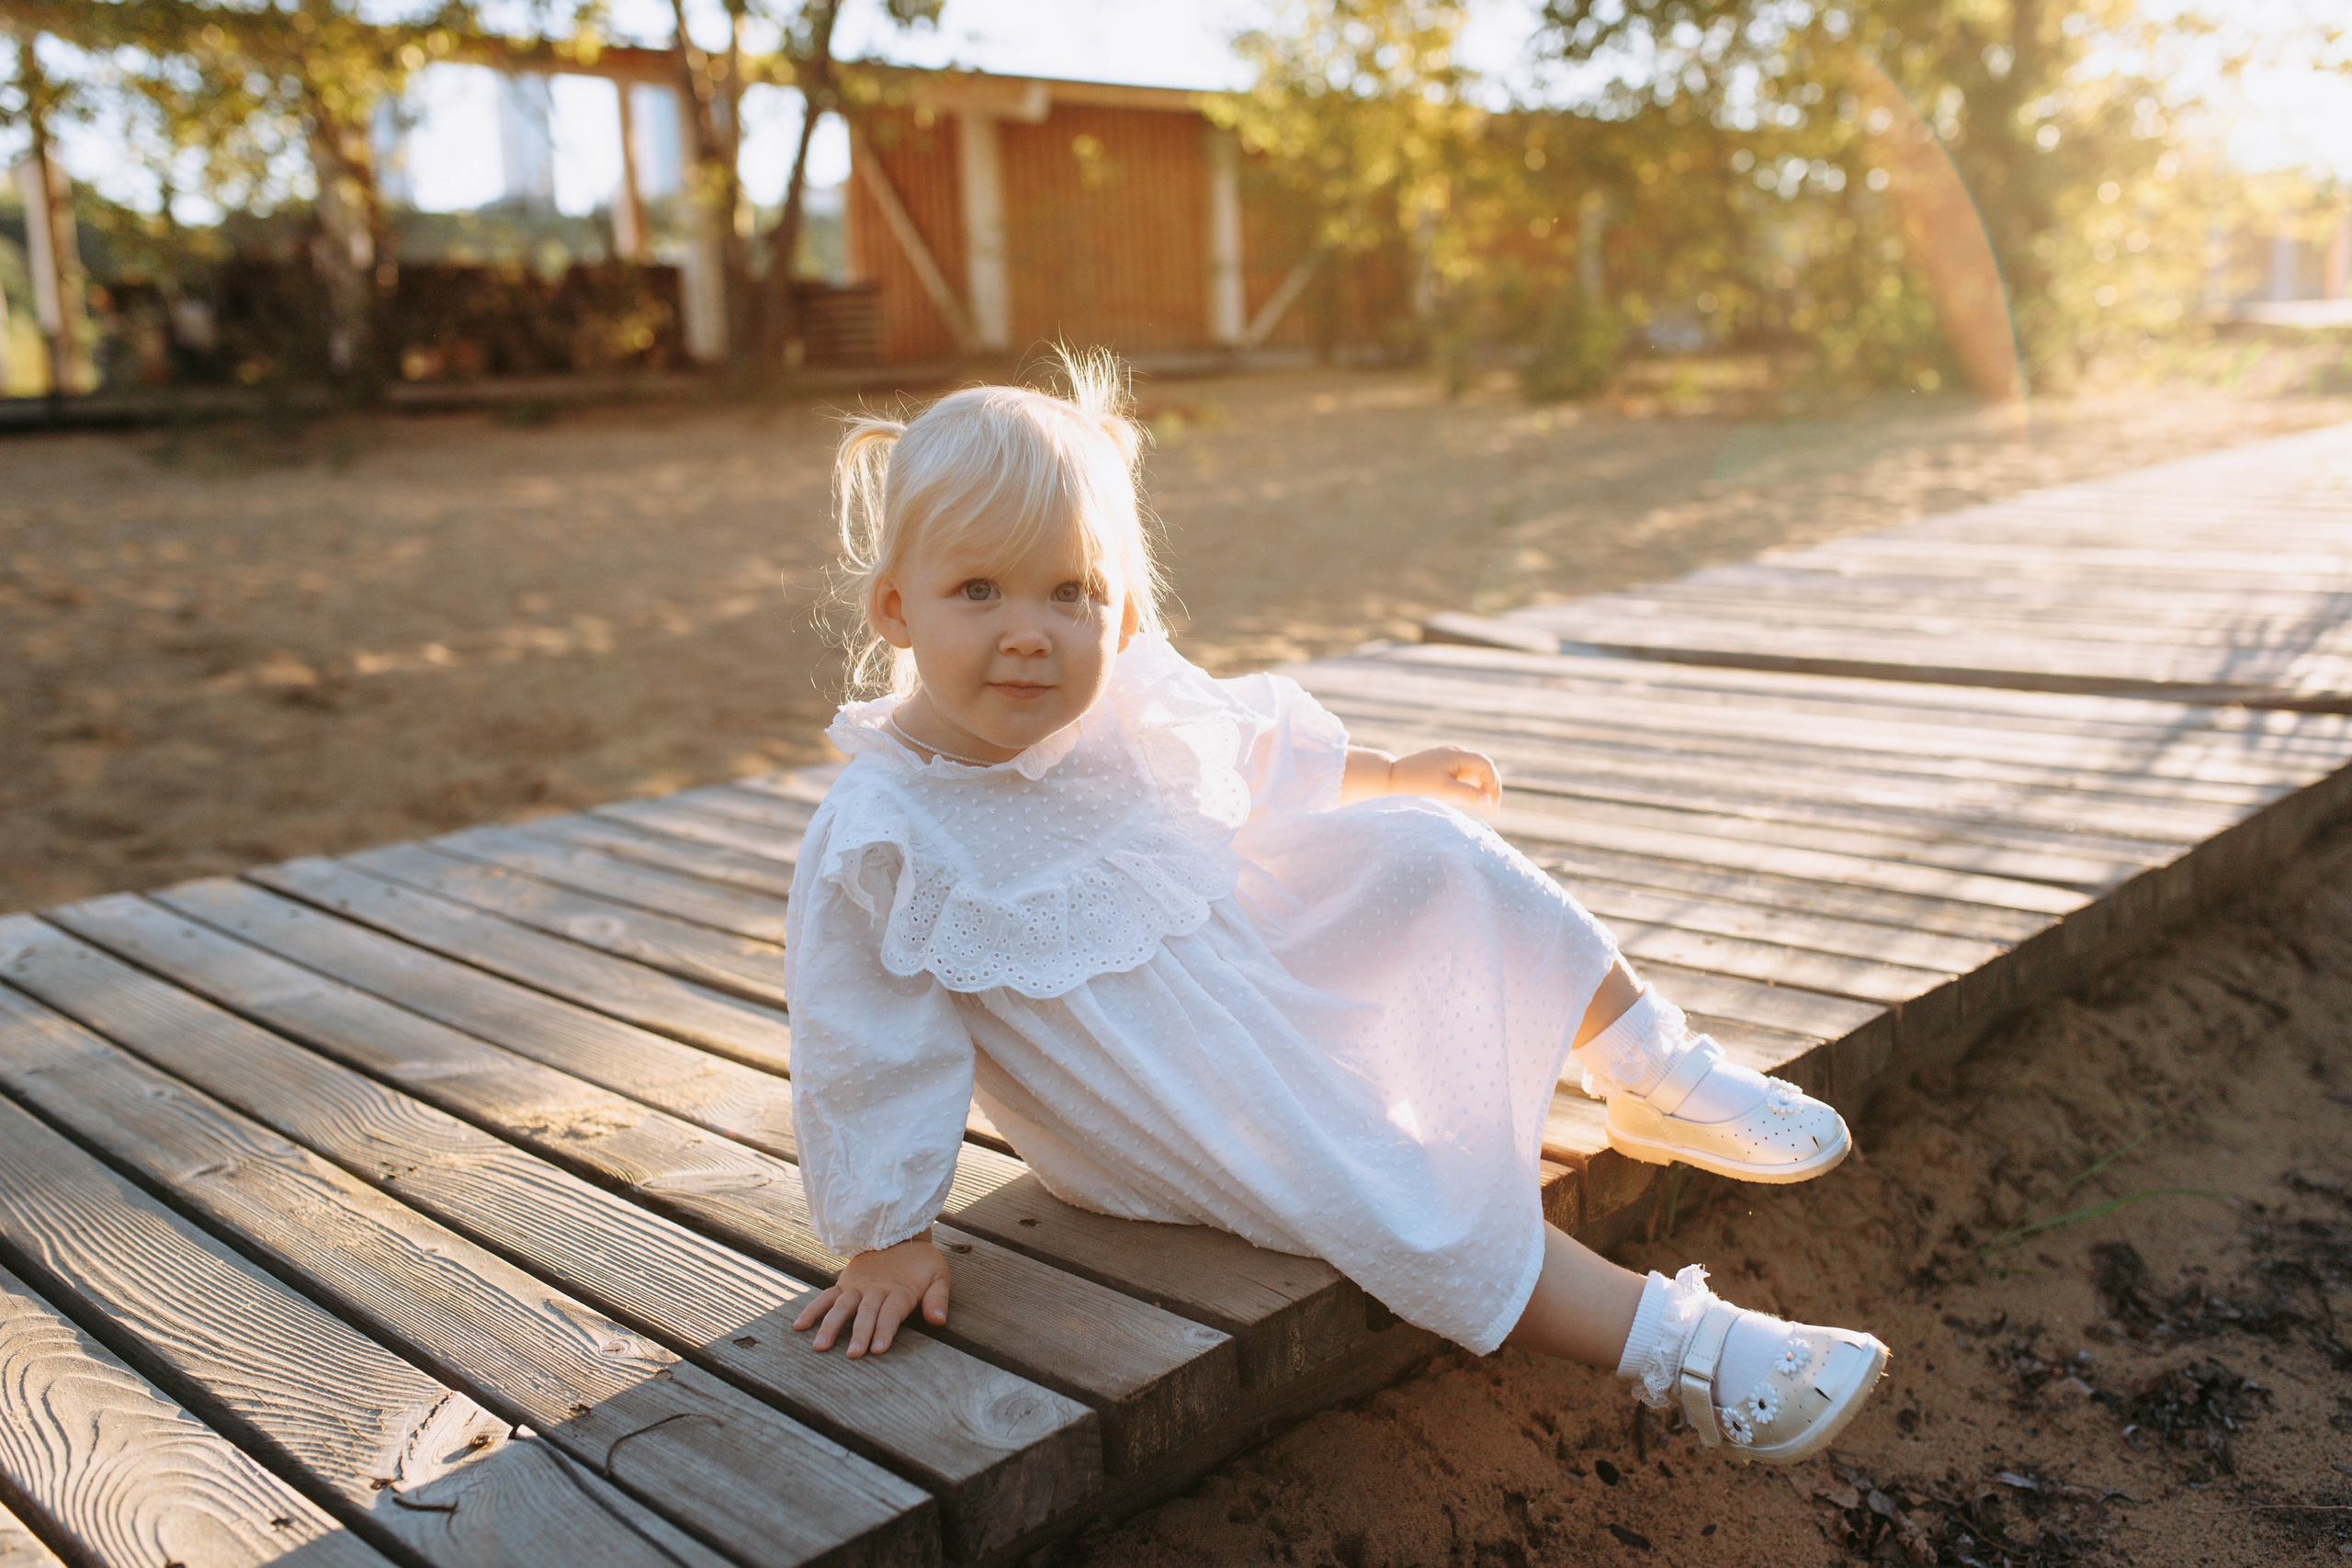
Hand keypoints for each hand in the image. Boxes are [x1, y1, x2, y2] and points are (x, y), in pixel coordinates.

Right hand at [793, 1233, 949, 1356]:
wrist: (899, 1234)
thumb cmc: (921, 1262)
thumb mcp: (939, 1274)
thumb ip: (938, 1298)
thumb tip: (939, 1321)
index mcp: (899, 1291)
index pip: (891, 1313)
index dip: (884, 1330)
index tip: (877, 1350)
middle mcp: (875, 1290)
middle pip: (866, 1313)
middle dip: (859, 1333)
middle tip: (853, 1354)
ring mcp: (857, 1287)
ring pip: (842, 1306)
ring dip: (831, 1325)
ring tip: (820, 1345)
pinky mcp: (844, 1284)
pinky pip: (826, 1297)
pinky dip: (813, 1309)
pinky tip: (799, 1326)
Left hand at [1386, 746, 1501, 812]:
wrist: (1388, 779)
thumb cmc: (1414, 784)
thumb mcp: (1443, 791)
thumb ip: (1467, 795)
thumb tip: (1489, 802)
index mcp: (1456, 755)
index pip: (1485, 766)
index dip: (1492, 785)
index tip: (1491, 806)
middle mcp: (1454, 753)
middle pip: (1483, 767)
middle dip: (1491, 787)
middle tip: (1494, 809)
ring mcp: (1447, 760)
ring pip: (1473, 773)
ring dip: (1482, 789)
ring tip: (1486, 809)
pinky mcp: (1441, 768)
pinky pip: (1463, 776)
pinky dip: (1470, 788)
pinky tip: (1471, 803)